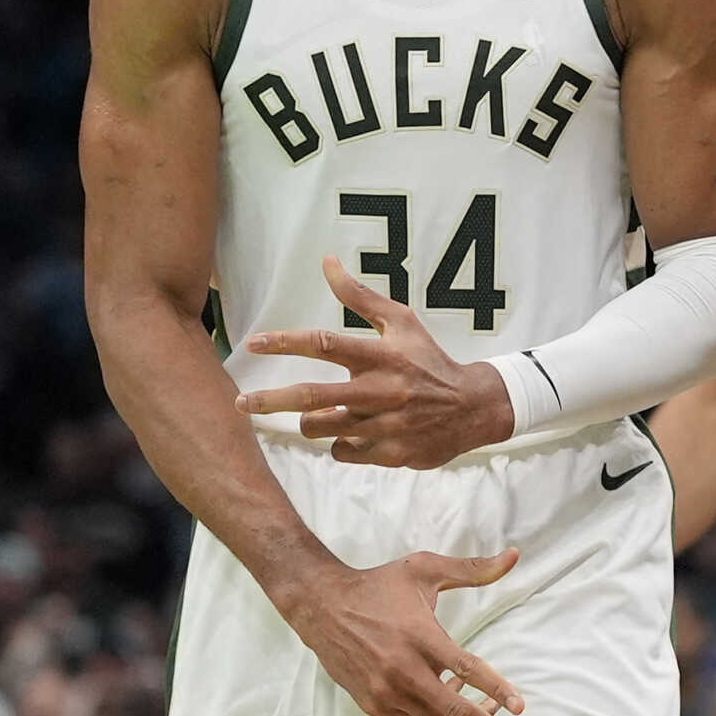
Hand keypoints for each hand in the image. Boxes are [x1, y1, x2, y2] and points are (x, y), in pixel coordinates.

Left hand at [236, 255, 515, 466]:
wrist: (473, 408)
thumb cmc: (429, 361)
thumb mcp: (402, 323)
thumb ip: (361, 296)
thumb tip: (328, 262)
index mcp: (381, 356)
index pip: (325, 343)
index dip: (285, 342)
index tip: (254, 343)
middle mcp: (381, 391)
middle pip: (312, 396)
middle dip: (270, 400)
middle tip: (241, 402)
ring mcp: (384, 426)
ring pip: (323, 428)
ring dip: (310, 422)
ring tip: (317, 414)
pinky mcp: (390, 454)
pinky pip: (344, 452)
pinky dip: (341, 443)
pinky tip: (355, 433)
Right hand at [275, 550, 539, 715]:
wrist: (319, 606)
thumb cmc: (378, 586)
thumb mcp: (425, 570)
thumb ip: (473, 569)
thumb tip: (515, 555)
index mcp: (419, 637)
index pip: (466, 670)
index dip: (497, 690)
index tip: (521, 708)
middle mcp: (403, 671)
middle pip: (459, 714)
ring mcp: (386, 692)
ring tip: (482, 698)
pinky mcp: (373, 705)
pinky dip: (438, 711)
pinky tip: (443, 689)